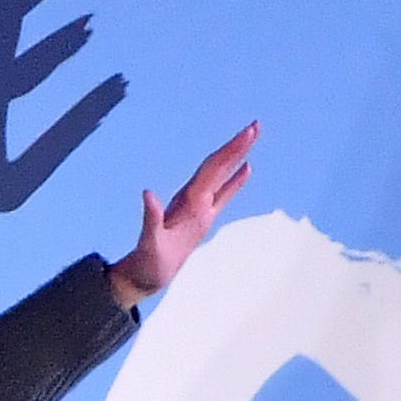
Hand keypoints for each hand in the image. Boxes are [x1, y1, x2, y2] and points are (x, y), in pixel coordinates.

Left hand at [108, 121, 257, 306]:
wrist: (143, 274)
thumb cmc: (147, 262)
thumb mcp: (150, 242)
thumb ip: (150, 218)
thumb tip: (147, 193)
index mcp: (188, 201)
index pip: (212, 169)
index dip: (230, 150)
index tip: (246, 132)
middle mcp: (193, 199)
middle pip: (218, 166)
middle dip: (236, 146)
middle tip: (256, 125)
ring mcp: (199, 207)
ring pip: (221, 176)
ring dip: (237, 156)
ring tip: (252, 137)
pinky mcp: (203, 218)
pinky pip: (223, 194)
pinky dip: (235, 181)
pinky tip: (245, 169)